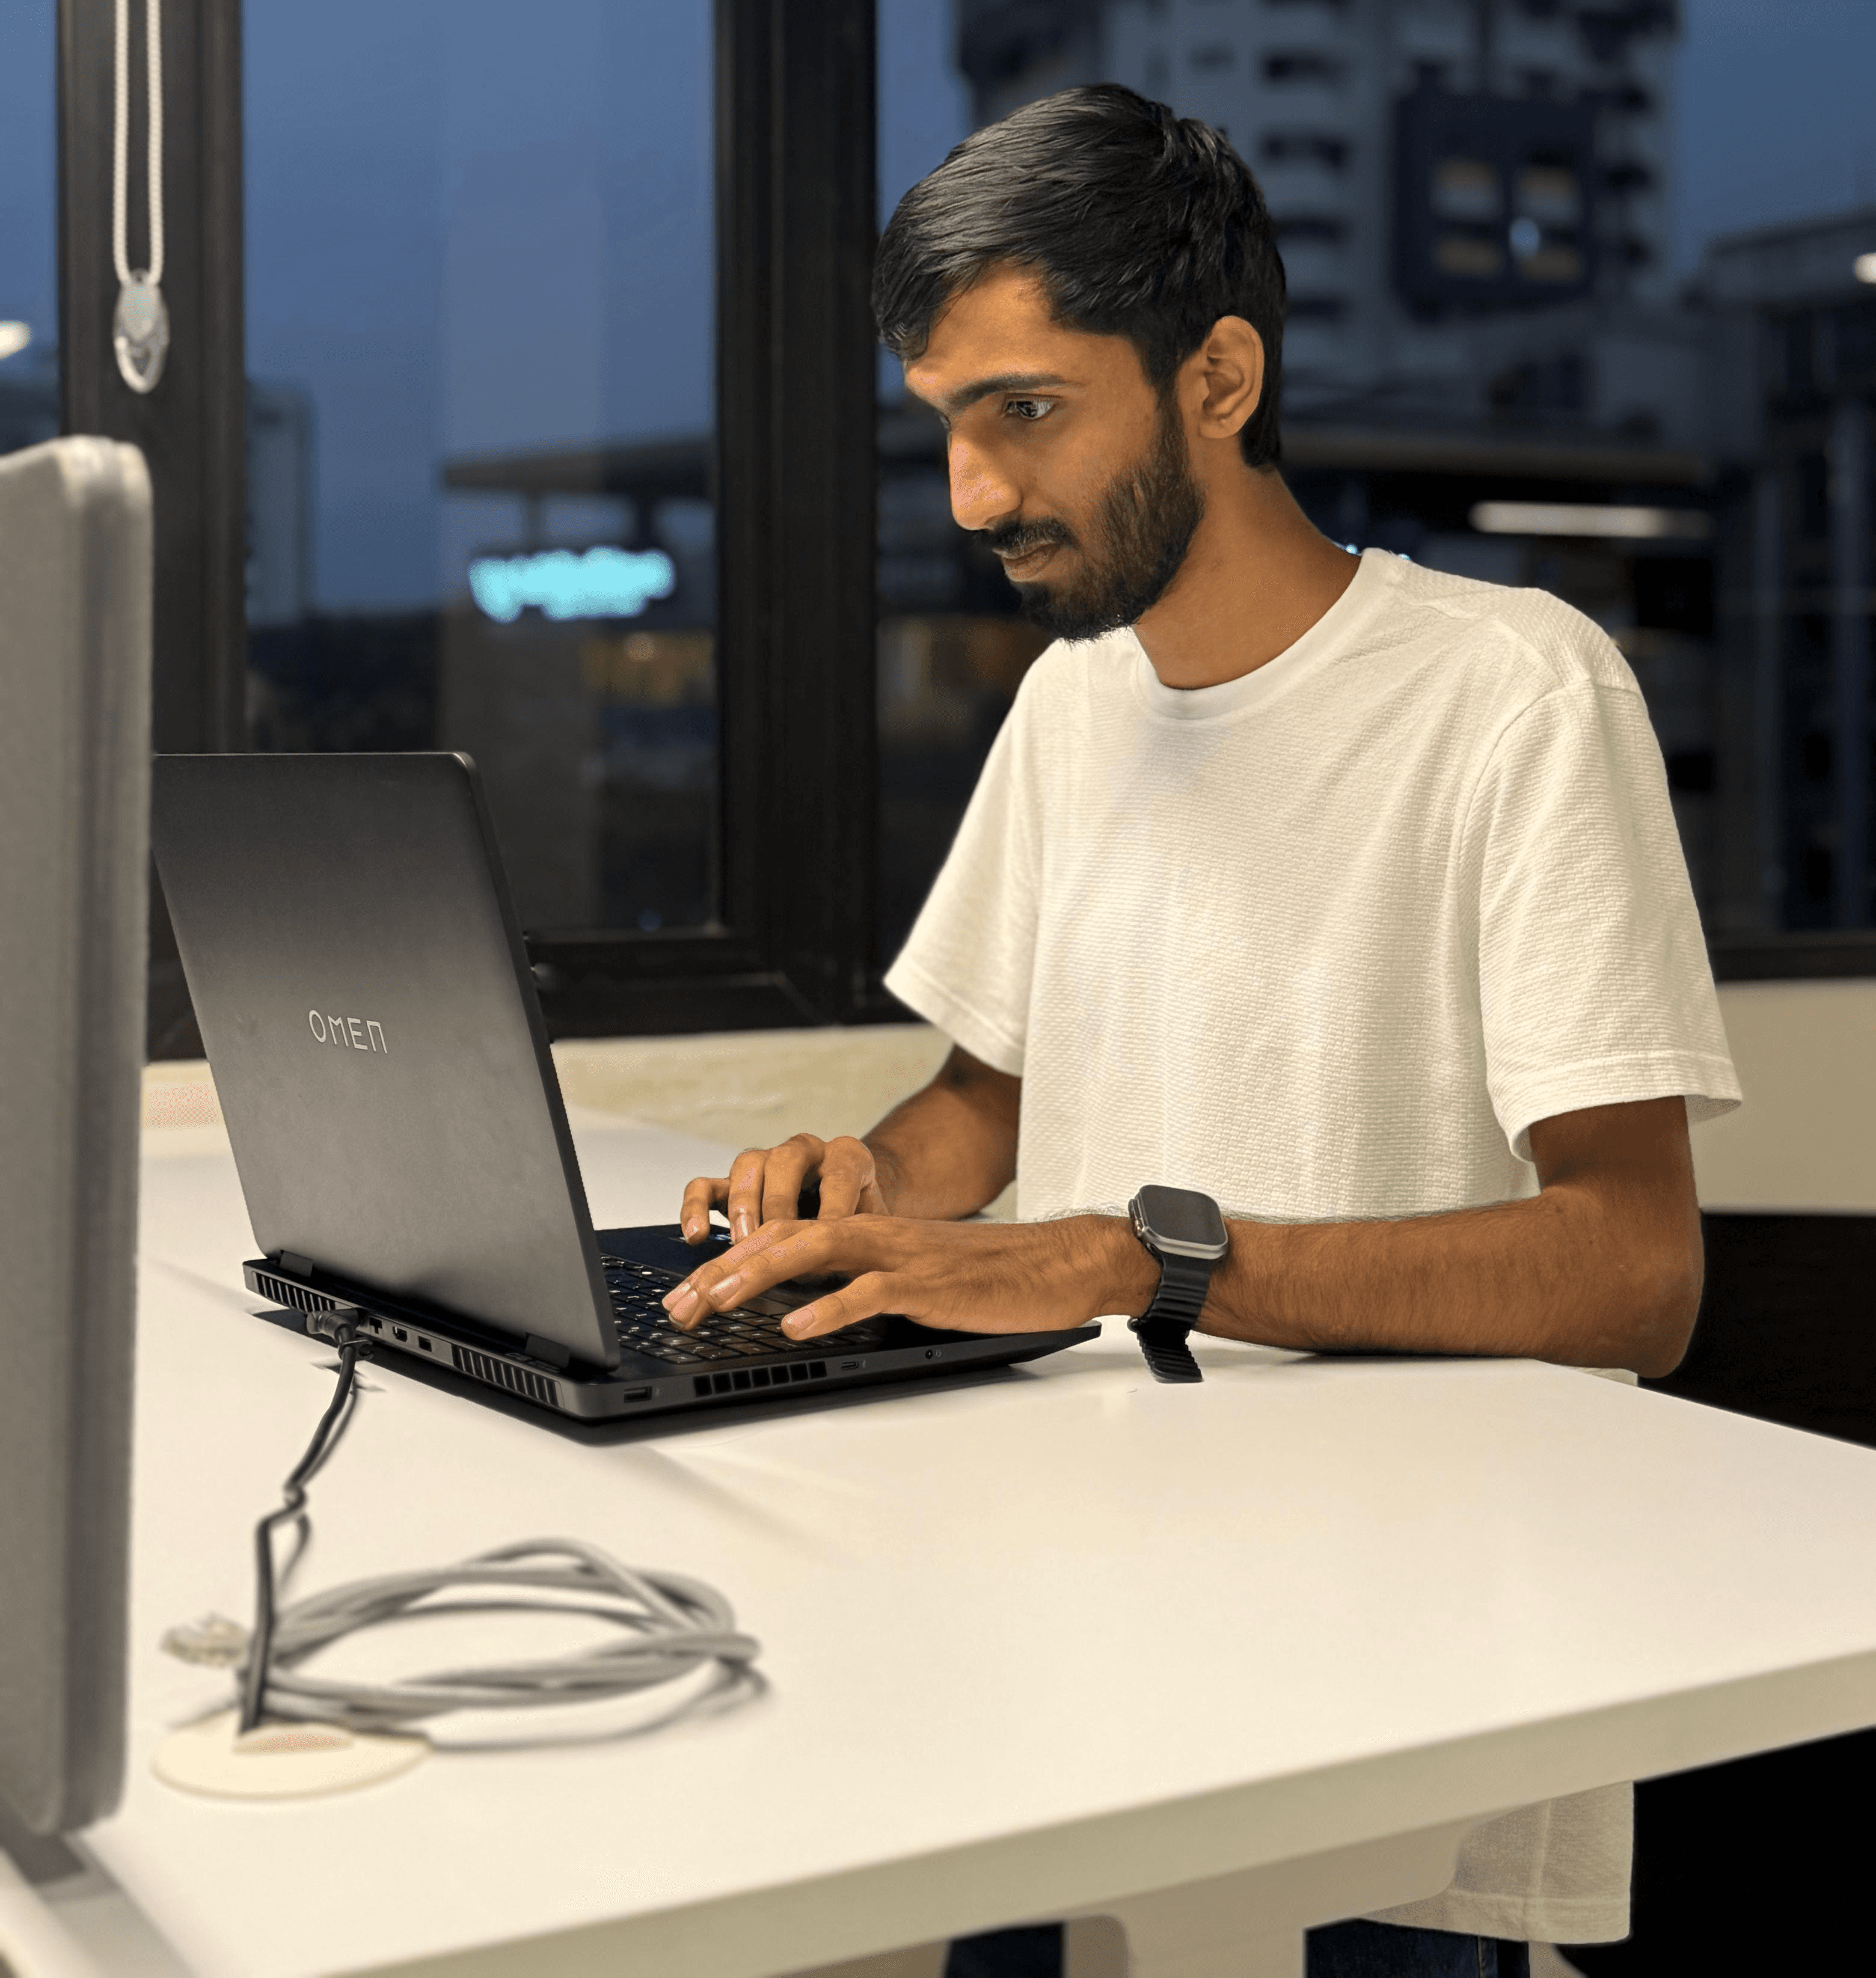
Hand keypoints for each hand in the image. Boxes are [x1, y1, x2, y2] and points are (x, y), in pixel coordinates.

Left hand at [660, 1212, 1156, 1339]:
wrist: (1052, 1265)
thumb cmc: (983, 1277)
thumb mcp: (907, 1278)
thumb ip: (857, 1284)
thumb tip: (799, 1312)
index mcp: (866, 1232)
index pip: (783, 1235)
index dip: (729, 1260)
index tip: (687, 1290)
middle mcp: (875, 1233)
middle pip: (783, 1237)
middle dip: (724, 1269)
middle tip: (679, 1301)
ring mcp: (899, 1256)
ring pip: (816, 1252)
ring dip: (759, 1276)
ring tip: (716, 1299)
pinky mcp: (928, 1283)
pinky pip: (871, 1290)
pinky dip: (830, 1306)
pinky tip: (797, 1325)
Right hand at [678, 1132, 891, 1244]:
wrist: (850, 1205)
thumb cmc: (864, 1224)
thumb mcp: (875, 1229)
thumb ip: (869, 1241)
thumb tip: (860, 1284)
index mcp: (847, 1157)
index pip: (839, 1173)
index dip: (833, 1209)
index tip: (830, 1245)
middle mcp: (804, 1152)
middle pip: (786, 1161)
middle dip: (780, 1203)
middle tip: (778, 1242)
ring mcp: (765, 1163)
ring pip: (747, 1166)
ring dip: (743, 1206)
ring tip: (743, 1244)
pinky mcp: (733, 1184)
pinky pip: (706, 1185)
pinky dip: (696, 1208)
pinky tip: (696, 1237)